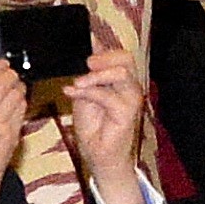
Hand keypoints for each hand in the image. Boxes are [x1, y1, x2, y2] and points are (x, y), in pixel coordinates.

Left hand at [61, 47, 151, 193]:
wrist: (97, 155)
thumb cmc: (93, 127)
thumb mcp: (85, 92)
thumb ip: (90, 73)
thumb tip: (90, 48)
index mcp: (121, 80)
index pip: (120, 55)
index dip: (103, 49)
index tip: (84, 51)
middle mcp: (130, 87)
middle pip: (126, 58)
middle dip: (103, 57)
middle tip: (86, 64)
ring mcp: (131, 99)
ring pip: (121, 73)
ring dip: (95, 76)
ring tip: (78, 84)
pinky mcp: (127, 113)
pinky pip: (108, 95)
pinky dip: (88, 92)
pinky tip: (73, 93)